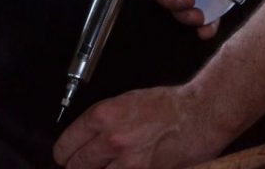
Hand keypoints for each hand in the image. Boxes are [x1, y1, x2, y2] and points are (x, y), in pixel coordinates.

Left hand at [53, 84, 232, 168]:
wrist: (199, 114)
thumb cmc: (167, 105)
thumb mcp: (126, 101)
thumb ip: (103, 121)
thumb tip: (86, 138)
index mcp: (103, 116)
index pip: (66, 145)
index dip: (65, 152)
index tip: (66, 155)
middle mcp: (111, 140)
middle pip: (75, 166)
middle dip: (77, 166)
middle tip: (84, 164)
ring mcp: (127, 163)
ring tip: (110, 165)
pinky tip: (125, 168)